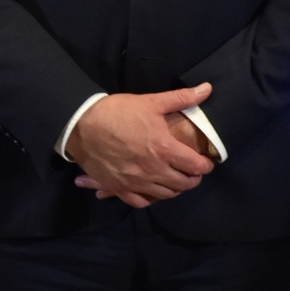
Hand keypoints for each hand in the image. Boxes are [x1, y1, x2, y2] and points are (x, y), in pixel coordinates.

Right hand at [68, 82, 216, 207]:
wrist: (82, 125)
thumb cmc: (119, 112)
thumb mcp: (152, 102)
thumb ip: (182, 98)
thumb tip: (208, 88)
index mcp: (164, 149)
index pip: (195, 166)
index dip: (205, 166)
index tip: (207, 163)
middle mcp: (152, 170)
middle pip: (183, 184)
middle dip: (193, 179)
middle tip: (194, 172)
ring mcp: (134, 182)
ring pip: (165, 195)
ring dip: (176, 189)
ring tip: (177, 180)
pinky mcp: (118, 188)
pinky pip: (140, 202)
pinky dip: (151, 199)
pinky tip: (154, 191)